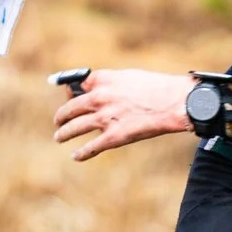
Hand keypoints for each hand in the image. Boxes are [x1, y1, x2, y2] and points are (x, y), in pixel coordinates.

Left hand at [53, 69, 193, 161]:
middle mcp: (98, 97)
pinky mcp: (113, 137)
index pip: (77, 85)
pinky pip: (91, 147)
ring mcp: (104, 118)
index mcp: (102, 79)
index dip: (70, 93)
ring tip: (59, 137)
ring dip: (64, 134)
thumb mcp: (129, 76)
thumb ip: (110, 83)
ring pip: (74, 128)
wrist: (174, 102)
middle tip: (58, 121)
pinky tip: (75, 156)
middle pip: (71, 108)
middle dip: (62, 116)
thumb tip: (96, 91)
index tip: (69, 98)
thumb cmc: (156, 87)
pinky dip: (81, 153)